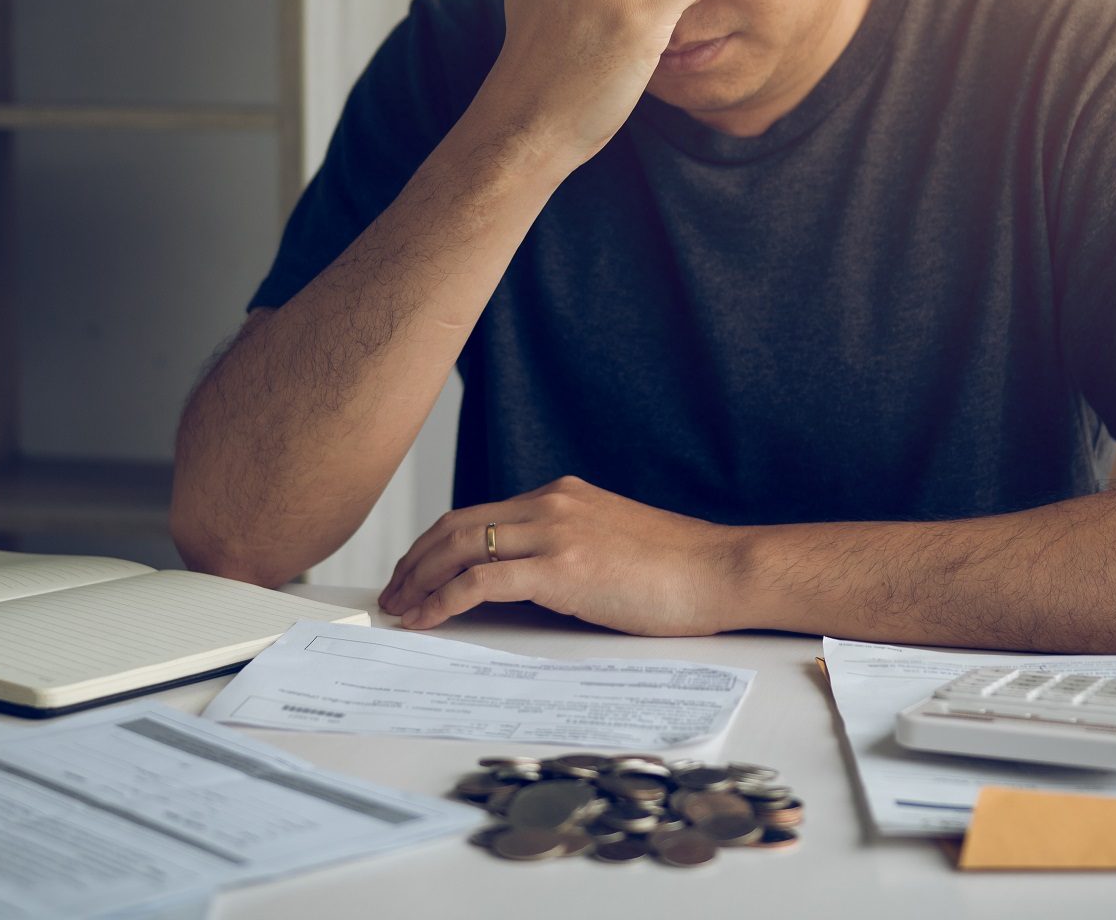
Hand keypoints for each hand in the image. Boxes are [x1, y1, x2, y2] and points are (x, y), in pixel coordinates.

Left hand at [377, 476, 748, 635]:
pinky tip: (427, 619)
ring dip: (419, 580)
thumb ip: (569, 549)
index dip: (438, 544)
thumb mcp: (612, 544)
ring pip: (460, 547)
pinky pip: (481, 580)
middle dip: (415, 560)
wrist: (722, 570)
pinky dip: (444, 600)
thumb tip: (530, 581)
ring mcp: (556, 531)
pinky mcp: (562, 567)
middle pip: (457, 525)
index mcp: (563, 496)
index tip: (417, 571)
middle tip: (392, 592)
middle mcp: (552, 503)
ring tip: (399, 609)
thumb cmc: (680, 570)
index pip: (481, 514)